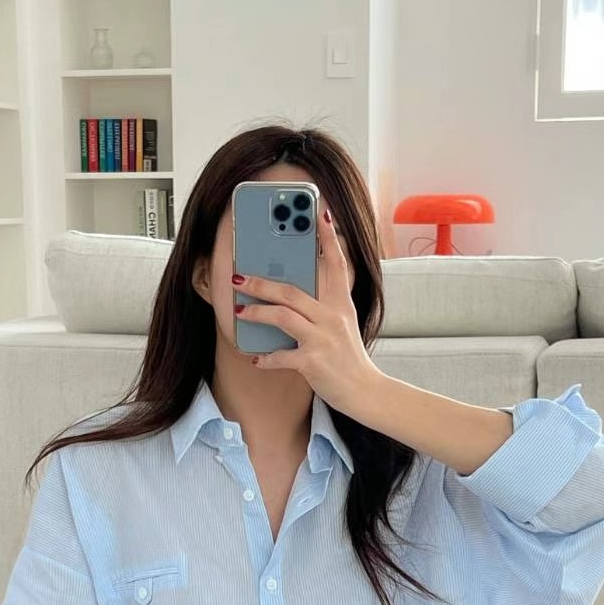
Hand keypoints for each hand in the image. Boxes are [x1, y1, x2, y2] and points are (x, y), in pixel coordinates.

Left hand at [232, 206, 382, 417]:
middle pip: (292, 290)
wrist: (365, 391)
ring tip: (239, 310)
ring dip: (256, 312)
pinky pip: (282, 356)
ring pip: (283, 317)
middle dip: (261, 282)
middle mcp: (332, 316)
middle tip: (238, 277)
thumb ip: (324, 306)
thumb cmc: (349, 357)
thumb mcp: (343, 324)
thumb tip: (292, 294)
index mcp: (340, 304)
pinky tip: (256, 358)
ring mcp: (322, 338)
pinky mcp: (313, 362)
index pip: (335, 264)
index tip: (319, 213)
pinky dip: (266, 357)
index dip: (327, 238)